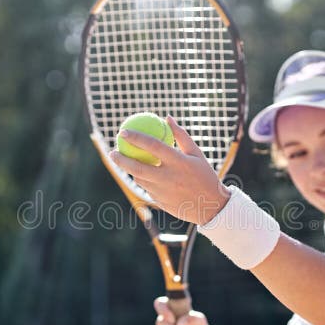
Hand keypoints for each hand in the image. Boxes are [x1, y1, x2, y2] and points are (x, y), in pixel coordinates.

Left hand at [110, 116, 230, 225]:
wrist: (211, 206)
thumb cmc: (204, 175)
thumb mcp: (197, 154)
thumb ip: (181, 135)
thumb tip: (167, 118)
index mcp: (179, 162)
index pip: (152, 146)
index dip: (136, 137)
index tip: (123, 131)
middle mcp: (169, 177)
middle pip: (137, 167)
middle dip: (121, 159)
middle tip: (113, 151)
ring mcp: (163, 192)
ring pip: (139, 179)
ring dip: (129, 170)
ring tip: (123, 161)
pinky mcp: (160, 202)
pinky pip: (146, 188)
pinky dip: (141, 180)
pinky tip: (138, 174)